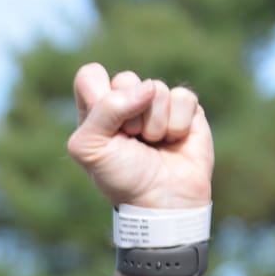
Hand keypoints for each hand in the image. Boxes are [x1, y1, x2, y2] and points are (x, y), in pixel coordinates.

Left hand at [66, 64, 213, 209]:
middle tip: (132, 140)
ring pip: (156, 88)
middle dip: (130, 116)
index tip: (106, 126)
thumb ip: (104, 111)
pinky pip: (183, 97)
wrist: (162, 200)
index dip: (99, 96)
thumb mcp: (91, 149)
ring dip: (155, 124)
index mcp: (95, 109)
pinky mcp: (185, 108)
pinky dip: (178, 124)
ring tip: (153, 144)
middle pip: (126, 78)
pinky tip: (173, 140)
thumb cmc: (121, 177)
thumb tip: (148, 88)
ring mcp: (155, 103)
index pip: (90, 75)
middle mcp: (124, 102)